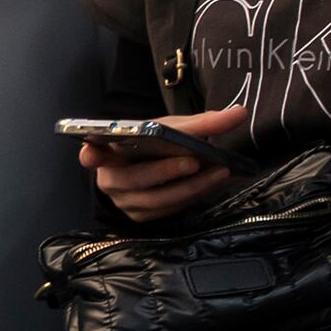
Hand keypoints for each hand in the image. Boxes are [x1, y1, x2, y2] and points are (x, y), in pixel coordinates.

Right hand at [85, 105, 249, 224]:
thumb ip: (204, 123)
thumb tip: (239, 114)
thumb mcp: (174, 128)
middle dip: (165, 171)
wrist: (156, 164)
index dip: (90, 154)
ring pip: (155, 199)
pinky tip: (216, 184)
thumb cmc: (157, 143)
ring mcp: (125, 201)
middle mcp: (112, 178)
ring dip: (190, 187)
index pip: (92, 153)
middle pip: (134, 178)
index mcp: (109, 150)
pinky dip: (195, 196)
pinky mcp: (143, 216)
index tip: (90, 151)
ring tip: (220, 173)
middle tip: (194, 162)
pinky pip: (169, 210)